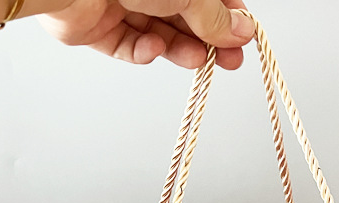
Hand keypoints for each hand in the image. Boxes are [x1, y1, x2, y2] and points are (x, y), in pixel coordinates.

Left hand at [41, 0, 254, 70]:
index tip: (242, 39)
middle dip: (206, 39)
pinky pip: (126, 45)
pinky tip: (153, 49)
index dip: (226, 17)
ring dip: (179, 48)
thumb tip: (241, 31)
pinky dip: (143, 51)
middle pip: (182, 15)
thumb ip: (213, 15)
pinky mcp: (96, 26)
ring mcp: (117, 1)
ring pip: (157, 31)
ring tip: (196, 59)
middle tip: (226, 61)